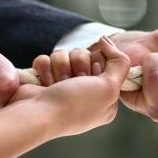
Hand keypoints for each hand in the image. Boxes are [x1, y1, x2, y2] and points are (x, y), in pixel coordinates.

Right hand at [10, 37, 129, 136]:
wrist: (37, 116)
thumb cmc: (75, 106)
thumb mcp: (110, 88)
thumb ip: (120, 63)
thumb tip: (106, 40)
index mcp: (105, 97)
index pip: (105, 62)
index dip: (98, 64)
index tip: (91, 78)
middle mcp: (85, 91)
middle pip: (85, 55)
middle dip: (78, 65)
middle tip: (73, 82)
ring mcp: (63, 85)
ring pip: (66, 54)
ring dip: (60, 66)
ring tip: (57, 85)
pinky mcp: (44, 79)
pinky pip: (47, 58)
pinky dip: (44, 68)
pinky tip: (44, 84)